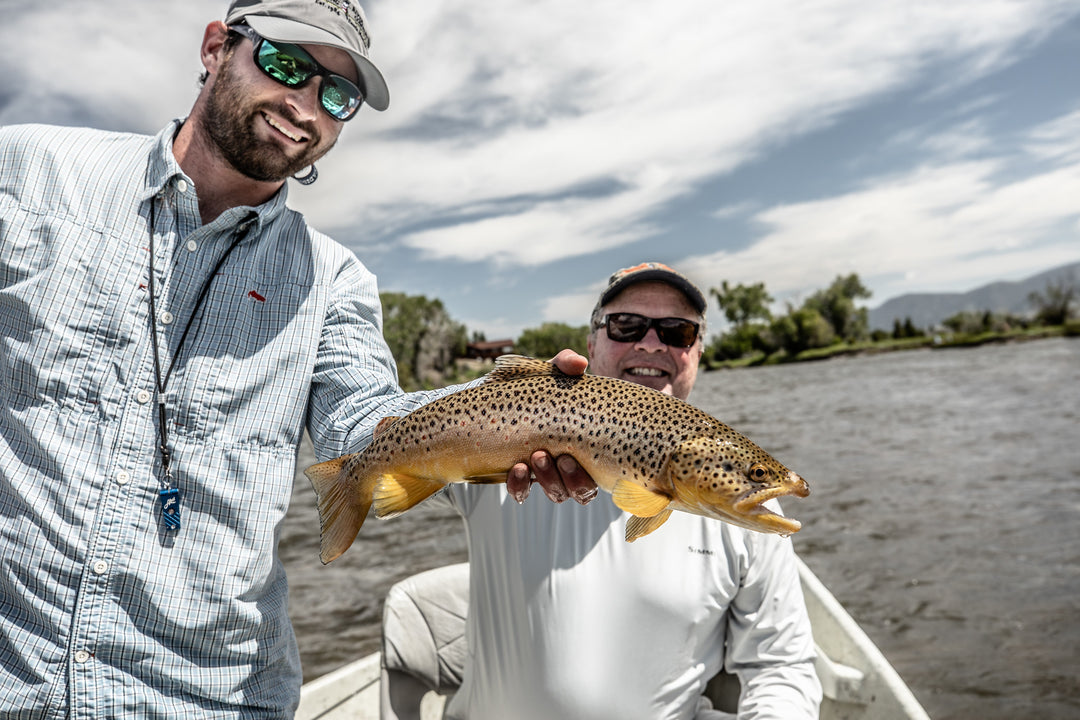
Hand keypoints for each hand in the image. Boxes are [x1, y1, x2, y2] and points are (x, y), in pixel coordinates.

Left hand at [504, 349, 597, 504]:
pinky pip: (523, 493)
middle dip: (574, 478)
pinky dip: (521, 486)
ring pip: (558, 493)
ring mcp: (544, 475)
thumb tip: (579, 364)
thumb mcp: (549, 373)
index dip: (597, 472)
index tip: (579, 453)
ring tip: (536, 457)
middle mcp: (568, 466)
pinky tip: (517, 469)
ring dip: (550, 480)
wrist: (490, 398)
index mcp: (584, 444)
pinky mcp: (517, 479)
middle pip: (583, 490)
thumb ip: (564, 364)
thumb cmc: (529, 388)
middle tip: (561, 457)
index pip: (602, 471)